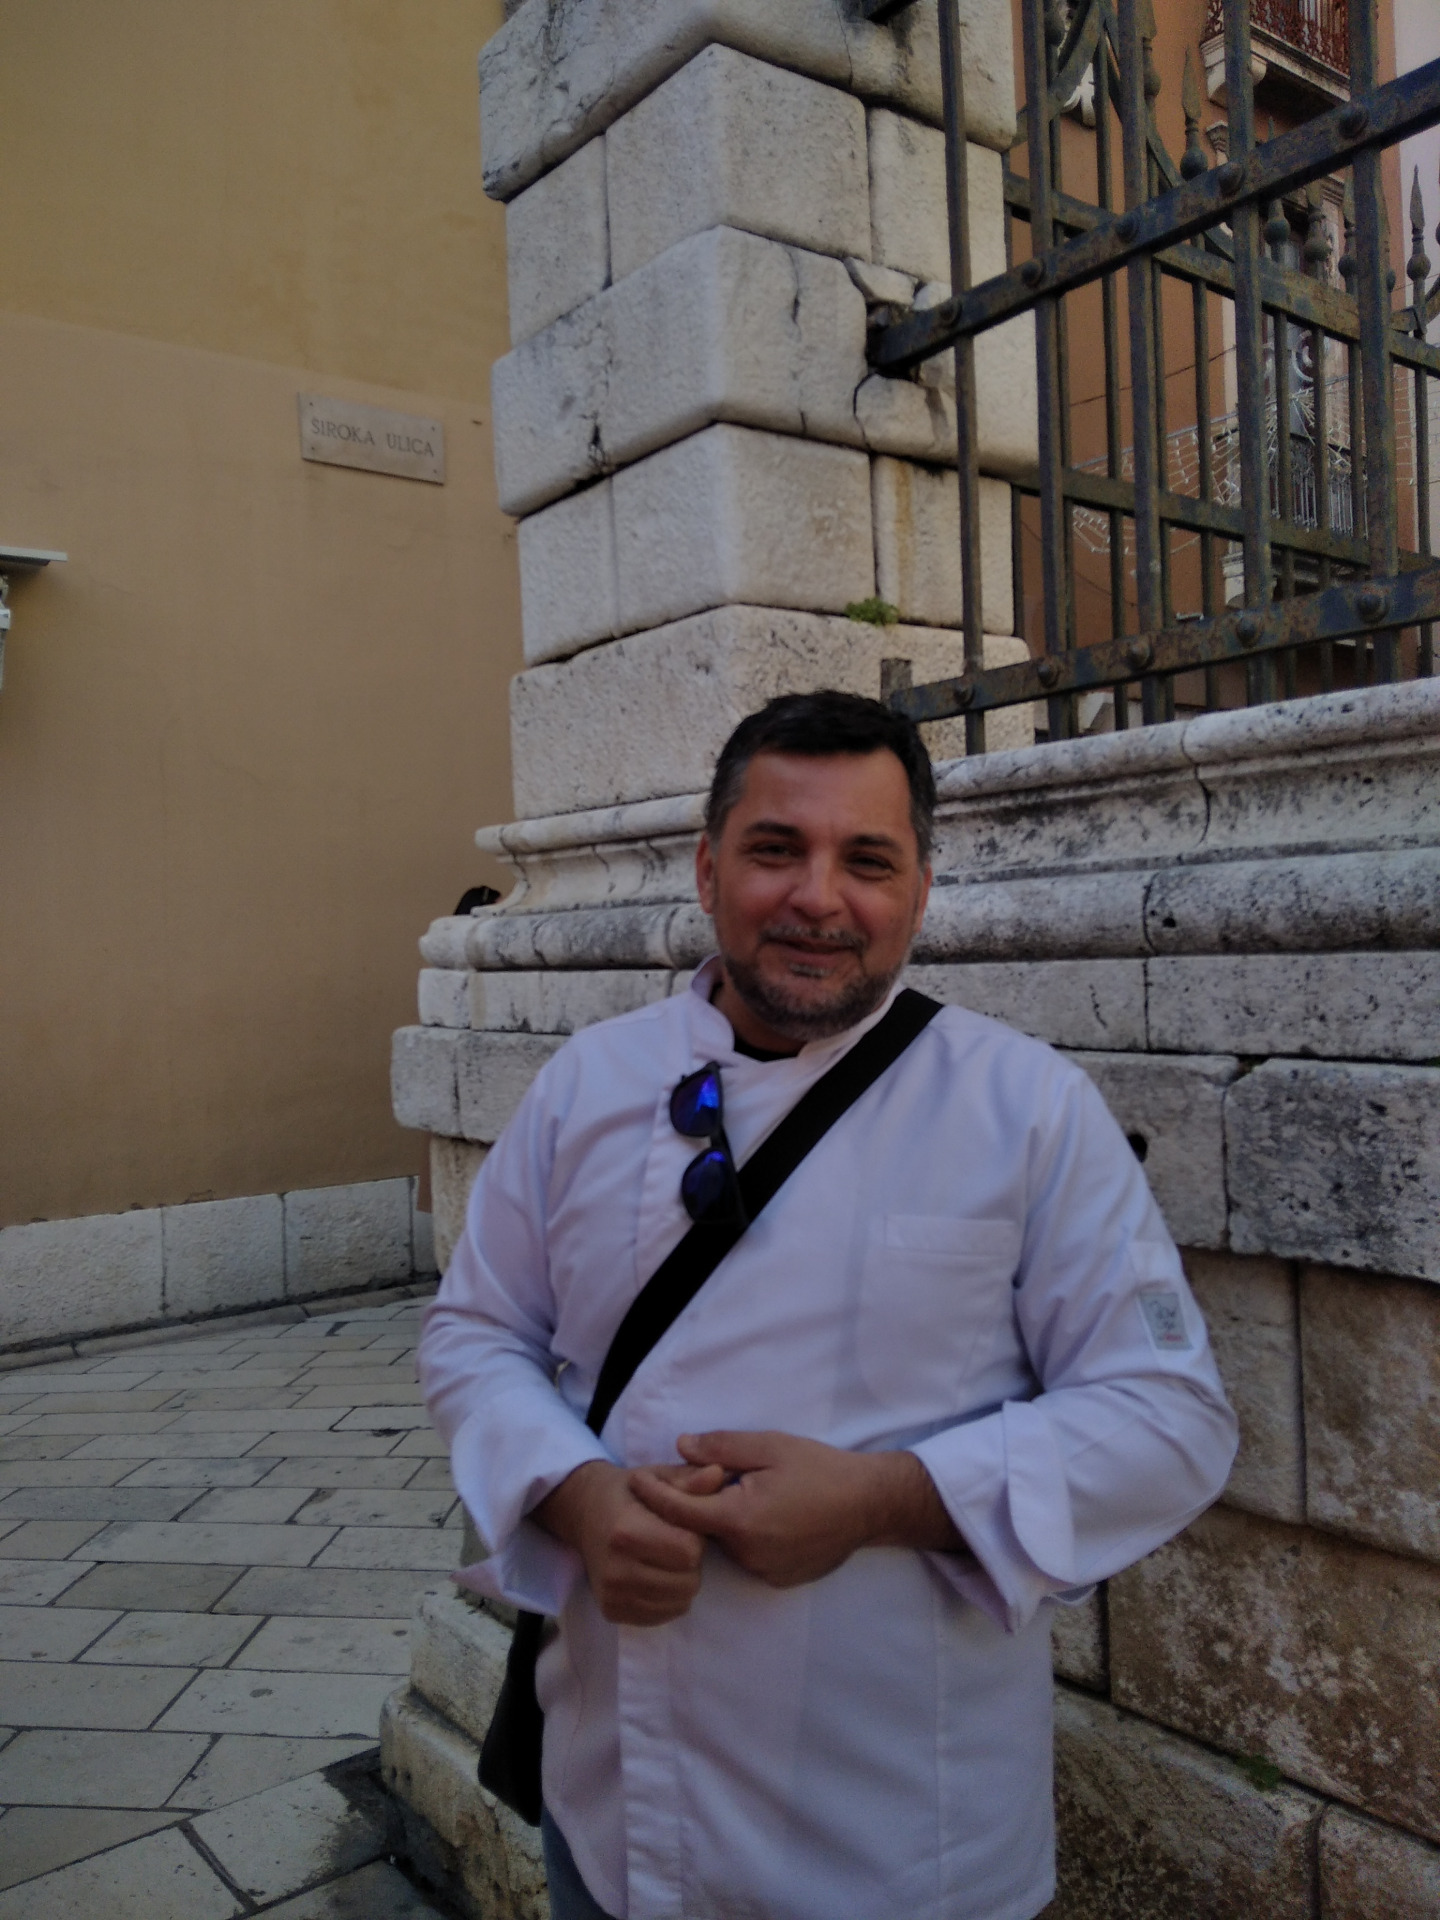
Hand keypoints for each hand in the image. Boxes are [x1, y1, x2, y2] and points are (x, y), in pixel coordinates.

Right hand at [533, 1458, 725, 1626]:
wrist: (584, 1513)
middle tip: (677, 1543)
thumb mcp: (657, 1477)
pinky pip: (661, 1616)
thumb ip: (688, 1480)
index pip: (688, 1552)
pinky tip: (657, 1575)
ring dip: (682, 1582)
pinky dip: (668, 1599)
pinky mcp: (612, 1611)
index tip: (685, 1526)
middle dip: (692, 1563)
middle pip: (687, 1582)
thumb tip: (718, 1474)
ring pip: (678, 1603)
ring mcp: (612, 1595)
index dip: (696, 1538)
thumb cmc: (628, 1493)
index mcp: (626, 1532)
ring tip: (667, 1558)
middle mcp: (616, 1569)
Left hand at [629, 1431, 967, 1588]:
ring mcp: (763, 1571)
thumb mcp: (770, 1446)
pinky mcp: (777, 1579)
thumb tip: (680, 1446)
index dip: (654, 1493)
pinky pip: (746, 1555)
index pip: (681, 1511)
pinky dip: (744, 1535)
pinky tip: (767, 1514)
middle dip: (694, 1503)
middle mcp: (747, 1553)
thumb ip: (721, 1448)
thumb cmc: (820, 1468)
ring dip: (723, 1519)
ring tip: (745, 1490)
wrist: (869, 1504)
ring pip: (724, 1543)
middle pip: (701, 1528)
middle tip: (700, 1474)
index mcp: (741, 1518)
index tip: (634, 1478)